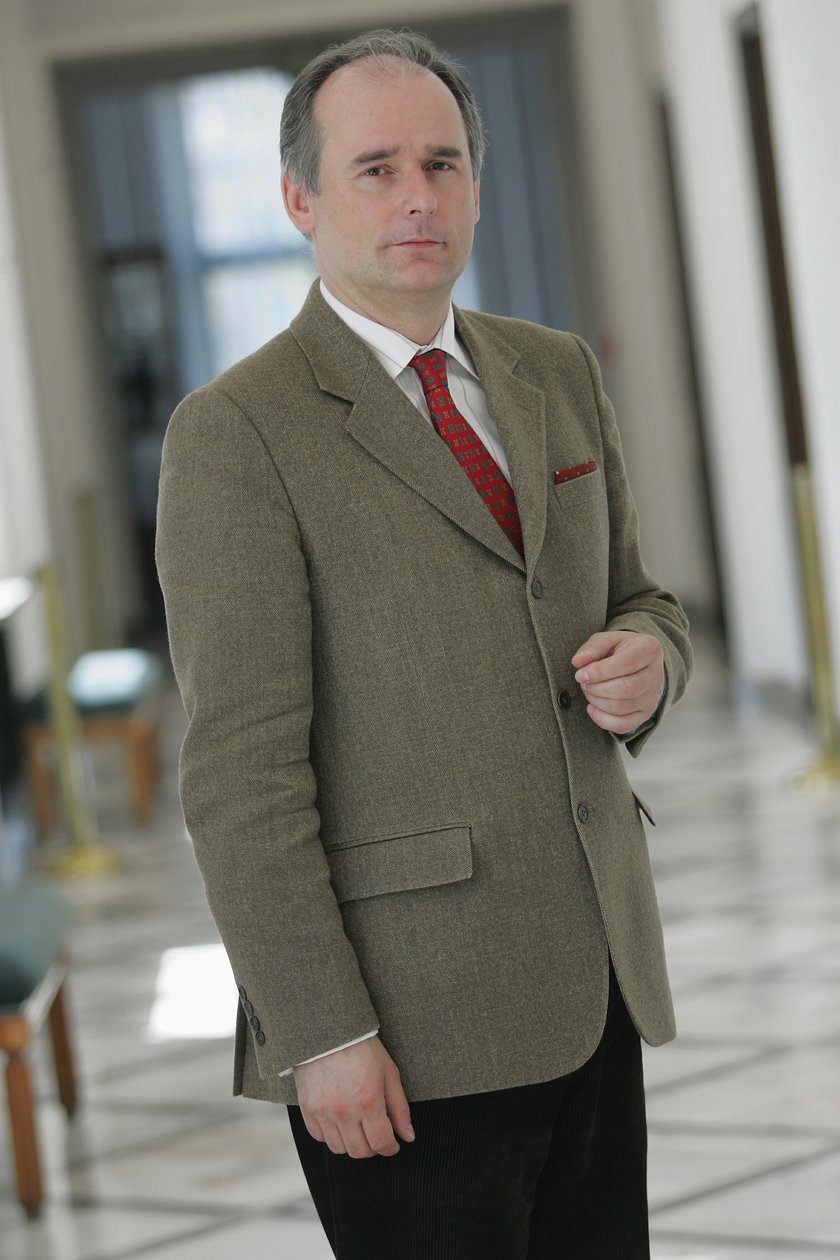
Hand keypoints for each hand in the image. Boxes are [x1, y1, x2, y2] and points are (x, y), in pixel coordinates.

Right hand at [293, 1035, 414, 1158]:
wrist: (328, 1031)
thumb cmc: (361, 1048)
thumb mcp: (388, 1073)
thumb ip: (400, 1108)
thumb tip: (408, 1135)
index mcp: (368, 1102)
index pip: (381, 1143)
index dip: (390, 1148)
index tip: (392, 1144)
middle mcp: (344, 1111)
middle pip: (360, 1151)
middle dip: (373, 1148)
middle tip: (376, 1134)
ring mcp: (323, 1112)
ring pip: (339, 1148)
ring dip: (351, 1143)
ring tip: (357, 1128)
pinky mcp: (308, 1109)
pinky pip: (319, 1137)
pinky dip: (330, 1135)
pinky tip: (339, 1122)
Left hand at [571, 631, 663, 734]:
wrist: (639, 663)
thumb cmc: (621, 650)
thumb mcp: (607, 640)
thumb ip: (593, 648)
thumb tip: (577, 662)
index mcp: (649, 650)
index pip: (626, 664)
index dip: (599, 672)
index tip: (580, 674)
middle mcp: (656, 675)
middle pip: (625, 689)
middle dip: (596, 688)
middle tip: (584, 682)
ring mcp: (652, 698)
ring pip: (621, 708)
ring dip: (596, 701)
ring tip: (589, 690)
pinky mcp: (645, 714)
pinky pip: (623, 725)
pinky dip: (601, 719)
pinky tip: (593, 707)